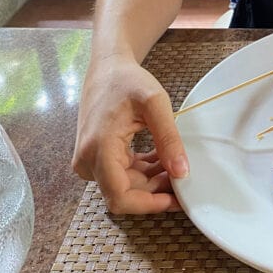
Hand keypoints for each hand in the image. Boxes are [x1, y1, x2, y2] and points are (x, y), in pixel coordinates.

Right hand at [72, 54, 188, 213]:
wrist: (107, 68)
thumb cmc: (127, 81)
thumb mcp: (155, 103)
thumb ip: (169, 138)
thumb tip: (181, 172)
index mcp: (99, 149)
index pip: (120, 196)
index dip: (148, 204)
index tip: (175, 200)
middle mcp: (88, 161)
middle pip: (124, 193)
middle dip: (155, 191)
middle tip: (184, 180)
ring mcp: (90, 161)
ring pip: (125, 186)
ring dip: (152, 181)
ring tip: (177, 165)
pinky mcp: (97, 158)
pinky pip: (122, 175)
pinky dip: (145, 171)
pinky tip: (163, 159)